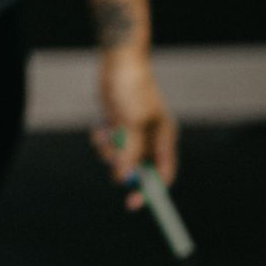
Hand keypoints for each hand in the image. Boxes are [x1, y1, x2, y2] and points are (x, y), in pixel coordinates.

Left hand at [91, 48, 179, 205]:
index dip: (150, 191)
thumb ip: (129, 152)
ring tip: (106, 134)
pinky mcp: (118, 128)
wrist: (119, 62)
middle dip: (123, 167)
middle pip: (139, 169)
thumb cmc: (132, 89)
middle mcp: (151, 139)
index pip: (163, 173)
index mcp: (164, 138)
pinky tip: (101, 126)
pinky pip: (108, 146)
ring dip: (109, 152)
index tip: (134, 203)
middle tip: (113, 167)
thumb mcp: (131, 123)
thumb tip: (123, 179)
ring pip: (120, 158)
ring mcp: (134, 133)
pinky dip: (102, 140)